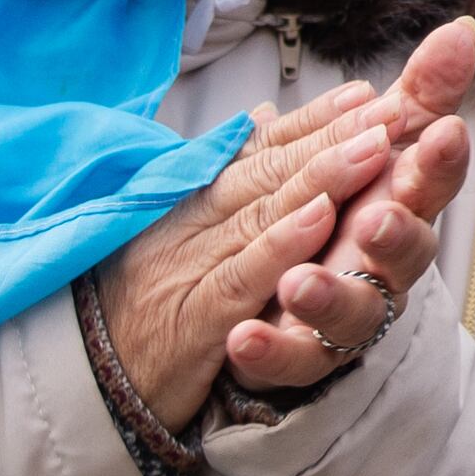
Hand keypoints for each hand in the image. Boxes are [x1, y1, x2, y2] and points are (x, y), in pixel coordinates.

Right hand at [94, 81, 394, 427]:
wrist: (85, 384)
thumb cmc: (141, 305)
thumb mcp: (180, 238)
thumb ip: (227, 181)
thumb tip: (265, 119)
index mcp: (189, 202)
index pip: (257, 151)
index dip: (311, 119)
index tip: (363, 91)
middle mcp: (188, 223)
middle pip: (267, 169)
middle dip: (330, 133)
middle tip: (389, 104)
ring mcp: (189, 267)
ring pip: (261, 211)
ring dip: (321, 174)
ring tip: (374, 142)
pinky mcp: (195, 319)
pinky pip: (243, 274)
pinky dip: (282, 242)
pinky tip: (323, 215)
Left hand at [225, 18, 474, 393]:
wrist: (294, 293)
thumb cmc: (348, 211)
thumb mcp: (377, 147)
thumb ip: (417, 96)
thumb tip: (461, 29)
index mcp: (402, 203)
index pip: (432, 180)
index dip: (438, 160)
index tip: (442, 131)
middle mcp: (385, 261)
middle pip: (408, 252)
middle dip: (396, 234)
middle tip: (377, 216)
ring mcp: (347, 311)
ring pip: (354, 311)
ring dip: (330, 295)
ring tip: (297, 282)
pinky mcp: (303, 352)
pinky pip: (291, 359)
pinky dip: (270, 350)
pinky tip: (243, 336)